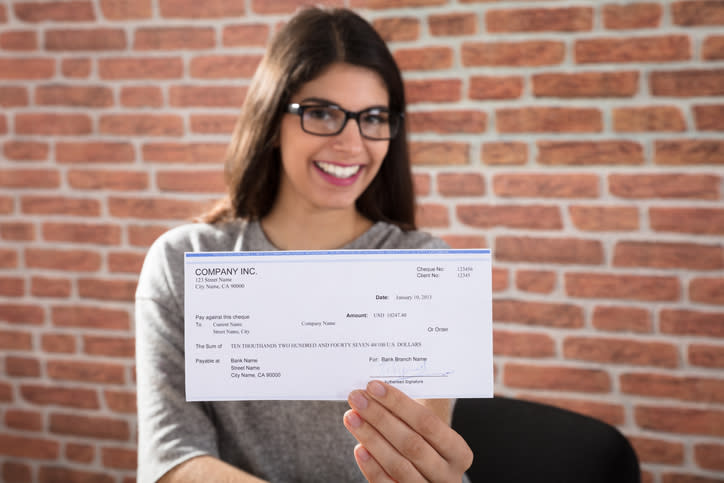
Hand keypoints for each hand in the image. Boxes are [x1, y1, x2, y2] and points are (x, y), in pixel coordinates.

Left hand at [344, 381, 472, 481]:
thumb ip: (422, 403)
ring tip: (352, 417)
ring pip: (398, 466)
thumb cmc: (427, 441)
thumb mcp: (434, 422)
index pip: (428, 423)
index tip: (374, 386)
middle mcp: (447, 476)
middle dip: (380, 418)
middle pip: (411, 444)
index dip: (400, 404)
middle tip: (357, 398)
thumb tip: (391, 373)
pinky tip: (358, 447)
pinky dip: (372, 467)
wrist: (429, 473)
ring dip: (371, 438)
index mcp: (459, 453)